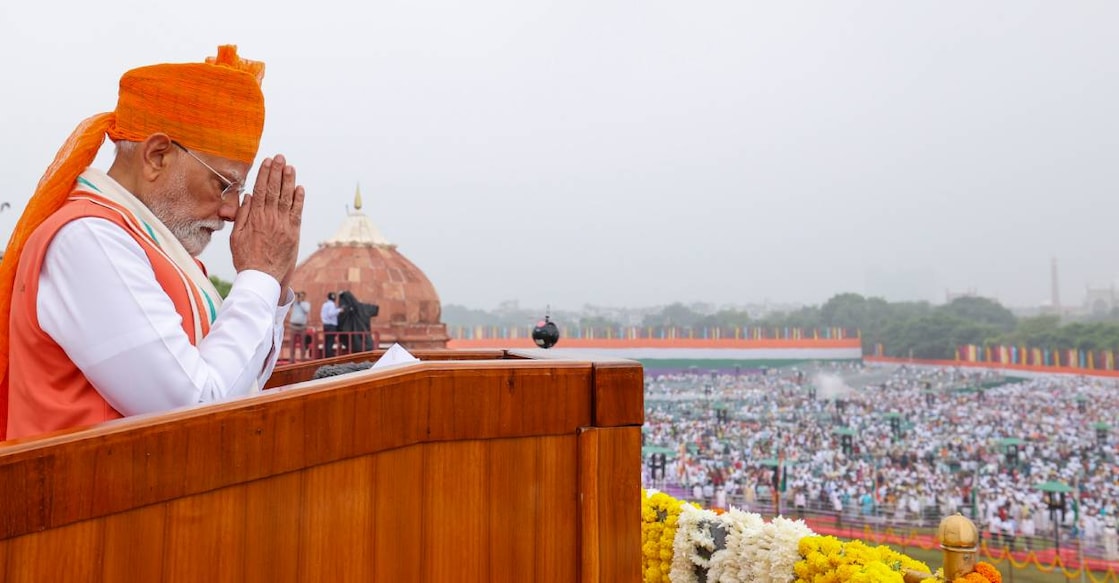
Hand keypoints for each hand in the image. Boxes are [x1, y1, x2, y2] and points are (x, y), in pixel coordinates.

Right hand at [230, 154, 304, 288]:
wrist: (261, 277)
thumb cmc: (246, 258)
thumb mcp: (236, 236)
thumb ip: (242, 215)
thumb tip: (248, 197)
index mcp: (254, 218)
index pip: (260, 190)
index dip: (264, 174)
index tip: (267, 162)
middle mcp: (269, 218)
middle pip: (274, 190)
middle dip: (277, 172)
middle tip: (280, 157)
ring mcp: (282, 225)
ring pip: (286, 198)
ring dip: (289, 181)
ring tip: (290, 167)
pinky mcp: (293, 233)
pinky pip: (297, 213)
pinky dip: (299, 200)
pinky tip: (300, 188)